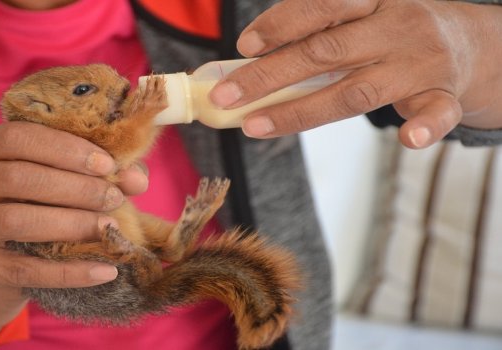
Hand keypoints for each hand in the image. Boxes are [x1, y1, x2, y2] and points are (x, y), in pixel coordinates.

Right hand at [0, 121, 146, 289]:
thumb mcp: (45, 177)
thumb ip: (91, 171)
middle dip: (73, 188)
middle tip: (114, 198)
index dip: (64, 149)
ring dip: (70, 224)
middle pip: (16, 178)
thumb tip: (137, 179)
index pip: (17, 138)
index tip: (107, 165)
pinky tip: (105, 271)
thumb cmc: (21, 202)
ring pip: (14, 221)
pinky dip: (67, 272)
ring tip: (109, 228)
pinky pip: (21, 270)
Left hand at [210, 0, 501, 147]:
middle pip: (326, 52)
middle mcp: (396, 27)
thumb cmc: (395, 31)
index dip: (282, 24)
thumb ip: (317, 34)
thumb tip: (247, 65)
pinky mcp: (443, 95)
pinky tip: (407, 140)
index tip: (244, 46)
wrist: (472, 44)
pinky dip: (423, 128)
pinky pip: (437, 113)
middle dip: (270, 75)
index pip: (323, 6)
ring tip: (254, 126)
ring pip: (357, 90)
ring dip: (301, 111)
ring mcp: (420, 63)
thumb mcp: (362, 17)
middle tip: (225, 96)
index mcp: (373, 1)